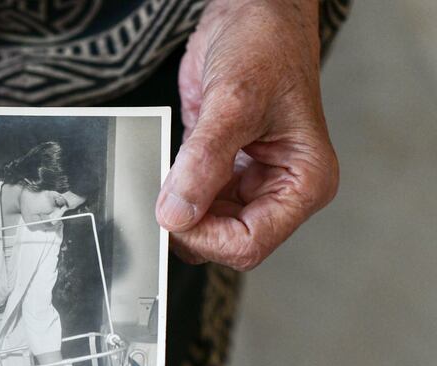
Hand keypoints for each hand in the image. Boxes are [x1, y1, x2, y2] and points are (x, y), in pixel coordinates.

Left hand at [155, 0, 338, 269]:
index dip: (207, 237)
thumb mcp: (235, 101)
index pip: (251, 243)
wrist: (251, 14)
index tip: (175, 213)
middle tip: (162, 196)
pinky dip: (172, 193)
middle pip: (226, 242)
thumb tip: (176, 212)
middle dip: (191, 225)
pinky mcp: (221, 171)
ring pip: (205, 227)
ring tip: (167, 173)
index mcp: (303, 182)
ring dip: (179, 210)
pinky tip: (167, 168)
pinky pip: (191, 201)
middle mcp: (279, 189)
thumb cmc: (265, 46)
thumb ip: (204, 161)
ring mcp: (248, 182)